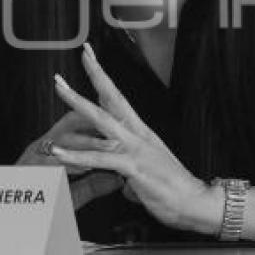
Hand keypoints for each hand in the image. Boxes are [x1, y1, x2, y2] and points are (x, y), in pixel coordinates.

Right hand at [16, 110, 124, 208]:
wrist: (6, 224)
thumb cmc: (36, 211)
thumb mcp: (70, 195)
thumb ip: (92, 185)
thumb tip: (116, 179)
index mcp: (51, 149)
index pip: (78, 123)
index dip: (101, 119)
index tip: (125, 119)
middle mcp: (40, 149)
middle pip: (69, 122)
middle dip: (97, 121)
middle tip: (122, 126)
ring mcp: (31, 159)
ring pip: (61, 142)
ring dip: (88, 143)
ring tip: (111, 147)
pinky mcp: (24, 174)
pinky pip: (47, 163)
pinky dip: (67, 162)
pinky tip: (84, 166)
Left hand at [50, 43, 218, 232]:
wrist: (195, 202)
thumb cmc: (173, 190)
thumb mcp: (146, 173)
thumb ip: (129, 171)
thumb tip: (121, 178)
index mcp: (140, 132)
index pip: (118, 99)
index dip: (103, 79)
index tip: (91, 58)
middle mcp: (138, 134)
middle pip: (112, 97)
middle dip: (95, 74)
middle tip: (83, 53)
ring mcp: (136, 148)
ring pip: (102, 120)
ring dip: (79, 103)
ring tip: (60, 89)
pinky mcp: (134, 166)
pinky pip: (101, 158)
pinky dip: (78, 155)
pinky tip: (59, 151)